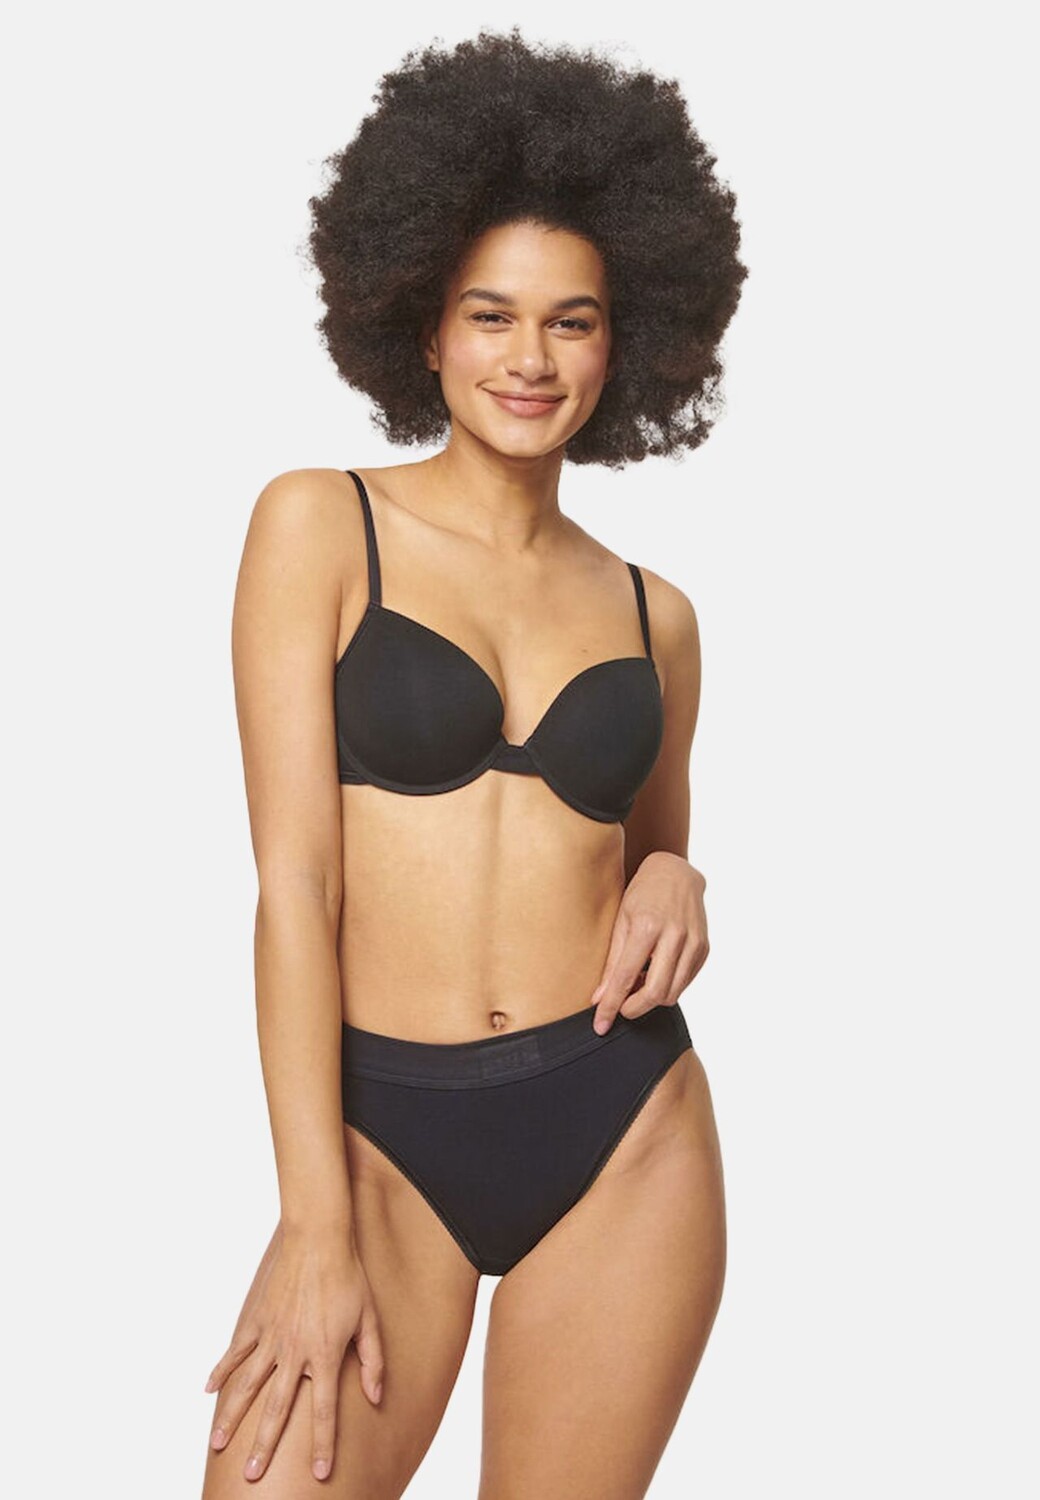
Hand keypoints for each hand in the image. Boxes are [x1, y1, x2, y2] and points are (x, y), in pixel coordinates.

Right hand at [204, 1219, 383, 1482]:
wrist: (318, 1240)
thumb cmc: (348, 1279)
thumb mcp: (369, 1320)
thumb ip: (372, 1361)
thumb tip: (375, 1396)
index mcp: (325, 1354)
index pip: (325, 1411)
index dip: (324, 1444)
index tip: (321, 1474)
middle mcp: (295, 1352)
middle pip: (277, 1409)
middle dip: (264, 1445)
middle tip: (252, 1475)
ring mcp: (271, 1337)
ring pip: (247, 1386)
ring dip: (231, 1418)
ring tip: (216, 1446)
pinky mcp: (257, 1321)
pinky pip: (235, 1352)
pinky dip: (220, 1372)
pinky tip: (207, 1392)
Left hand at [590, 852, 708, 1032]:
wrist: (676, 873)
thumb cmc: (642, 894)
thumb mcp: (620, 921)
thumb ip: (613, 962)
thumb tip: (600, 998)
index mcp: (646, 926)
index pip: (626, 978)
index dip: (611, 1006)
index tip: (600, 1025)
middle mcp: (674, 935)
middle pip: (655, 992)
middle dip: (635, 1009)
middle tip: (621, 1008)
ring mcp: (694, 942)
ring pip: (673, 992)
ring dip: (652, 999)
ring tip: (638, 985)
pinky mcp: (704, 948)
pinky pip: (685, 982)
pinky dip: (669, 987)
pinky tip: (656, 973)